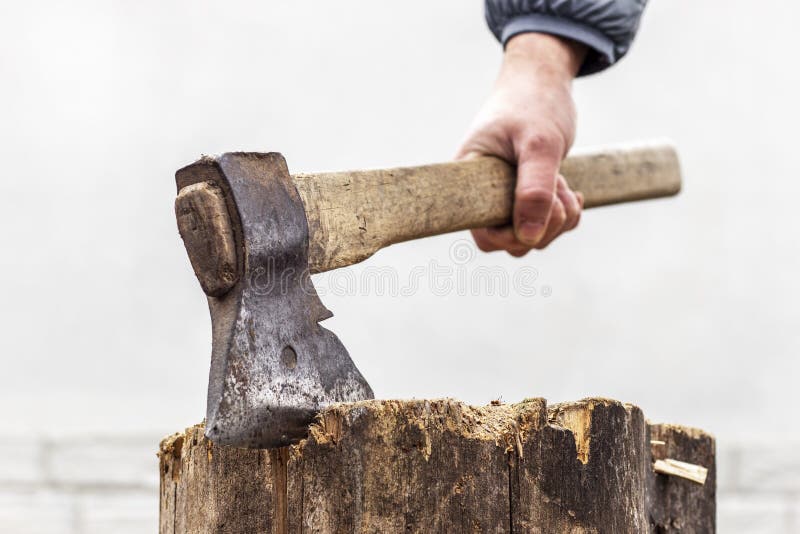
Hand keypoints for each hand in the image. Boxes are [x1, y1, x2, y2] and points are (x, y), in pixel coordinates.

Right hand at [457, 33, 586, 255]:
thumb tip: (529, 238)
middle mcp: (484, 195)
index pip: (482, 234)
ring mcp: (505, 197)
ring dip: (558, 218)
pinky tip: (572, 191)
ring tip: (565, 183)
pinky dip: (565, 215)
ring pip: (532, 236)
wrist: (542, 78)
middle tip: (559, 187)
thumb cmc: (534, 103)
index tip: (537, 207)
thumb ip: (534, 190)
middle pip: (511, 242)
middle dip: (545, 224)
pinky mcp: (525, 196)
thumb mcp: (540, 144)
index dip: (512, 234)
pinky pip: (546, 226)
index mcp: (471, 182)